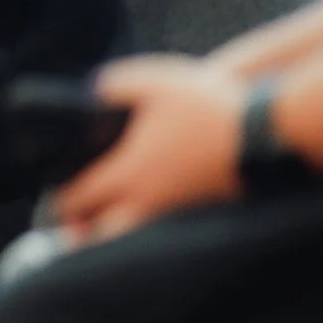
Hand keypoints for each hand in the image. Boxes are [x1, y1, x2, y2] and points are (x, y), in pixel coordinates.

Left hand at [50, 56, 247, 244]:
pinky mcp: (198, 215)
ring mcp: (174, 213)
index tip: (55, 200)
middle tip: (74, 228)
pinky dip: (144, 232)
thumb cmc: (209, 107)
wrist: (267, 135)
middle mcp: (147, 201)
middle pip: (100, 234)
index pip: (77, 200)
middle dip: (82, 233)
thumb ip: (115, 85)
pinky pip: (160, 234)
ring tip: (107, 228)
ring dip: (113, 237)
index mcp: (128, 173)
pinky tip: (147, 214)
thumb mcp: (155, 82)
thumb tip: (91, 90)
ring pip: (131, 240)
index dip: (60, 201)